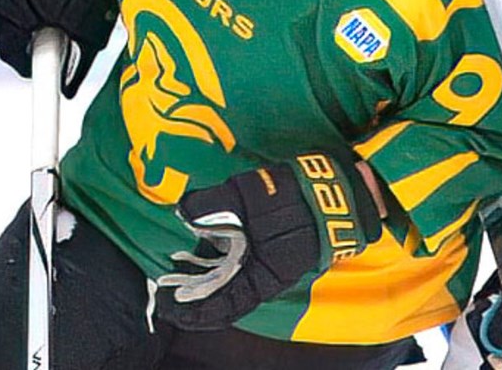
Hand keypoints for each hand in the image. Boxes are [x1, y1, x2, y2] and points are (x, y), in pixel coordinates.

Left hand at [156, 153, 382, 329]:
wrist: (336, 190)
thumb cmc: (295, 196)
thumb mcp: (249, 193)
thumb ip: (212, 203)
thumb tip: (182, 211)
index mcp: (263, 276)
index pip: (223, 306)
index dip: (193, 310)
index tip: (167, 305)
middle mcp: (265, 279)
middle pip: (223, 300)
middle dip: (193, 299)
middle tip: (165, 290)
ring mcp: (269, 267)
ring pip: (230, 285)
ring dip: (204, 283)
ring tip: (179, 275)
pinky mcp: (270, 254)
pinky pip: (239, 271)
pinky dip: (219, 269)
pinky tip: (203, 258)